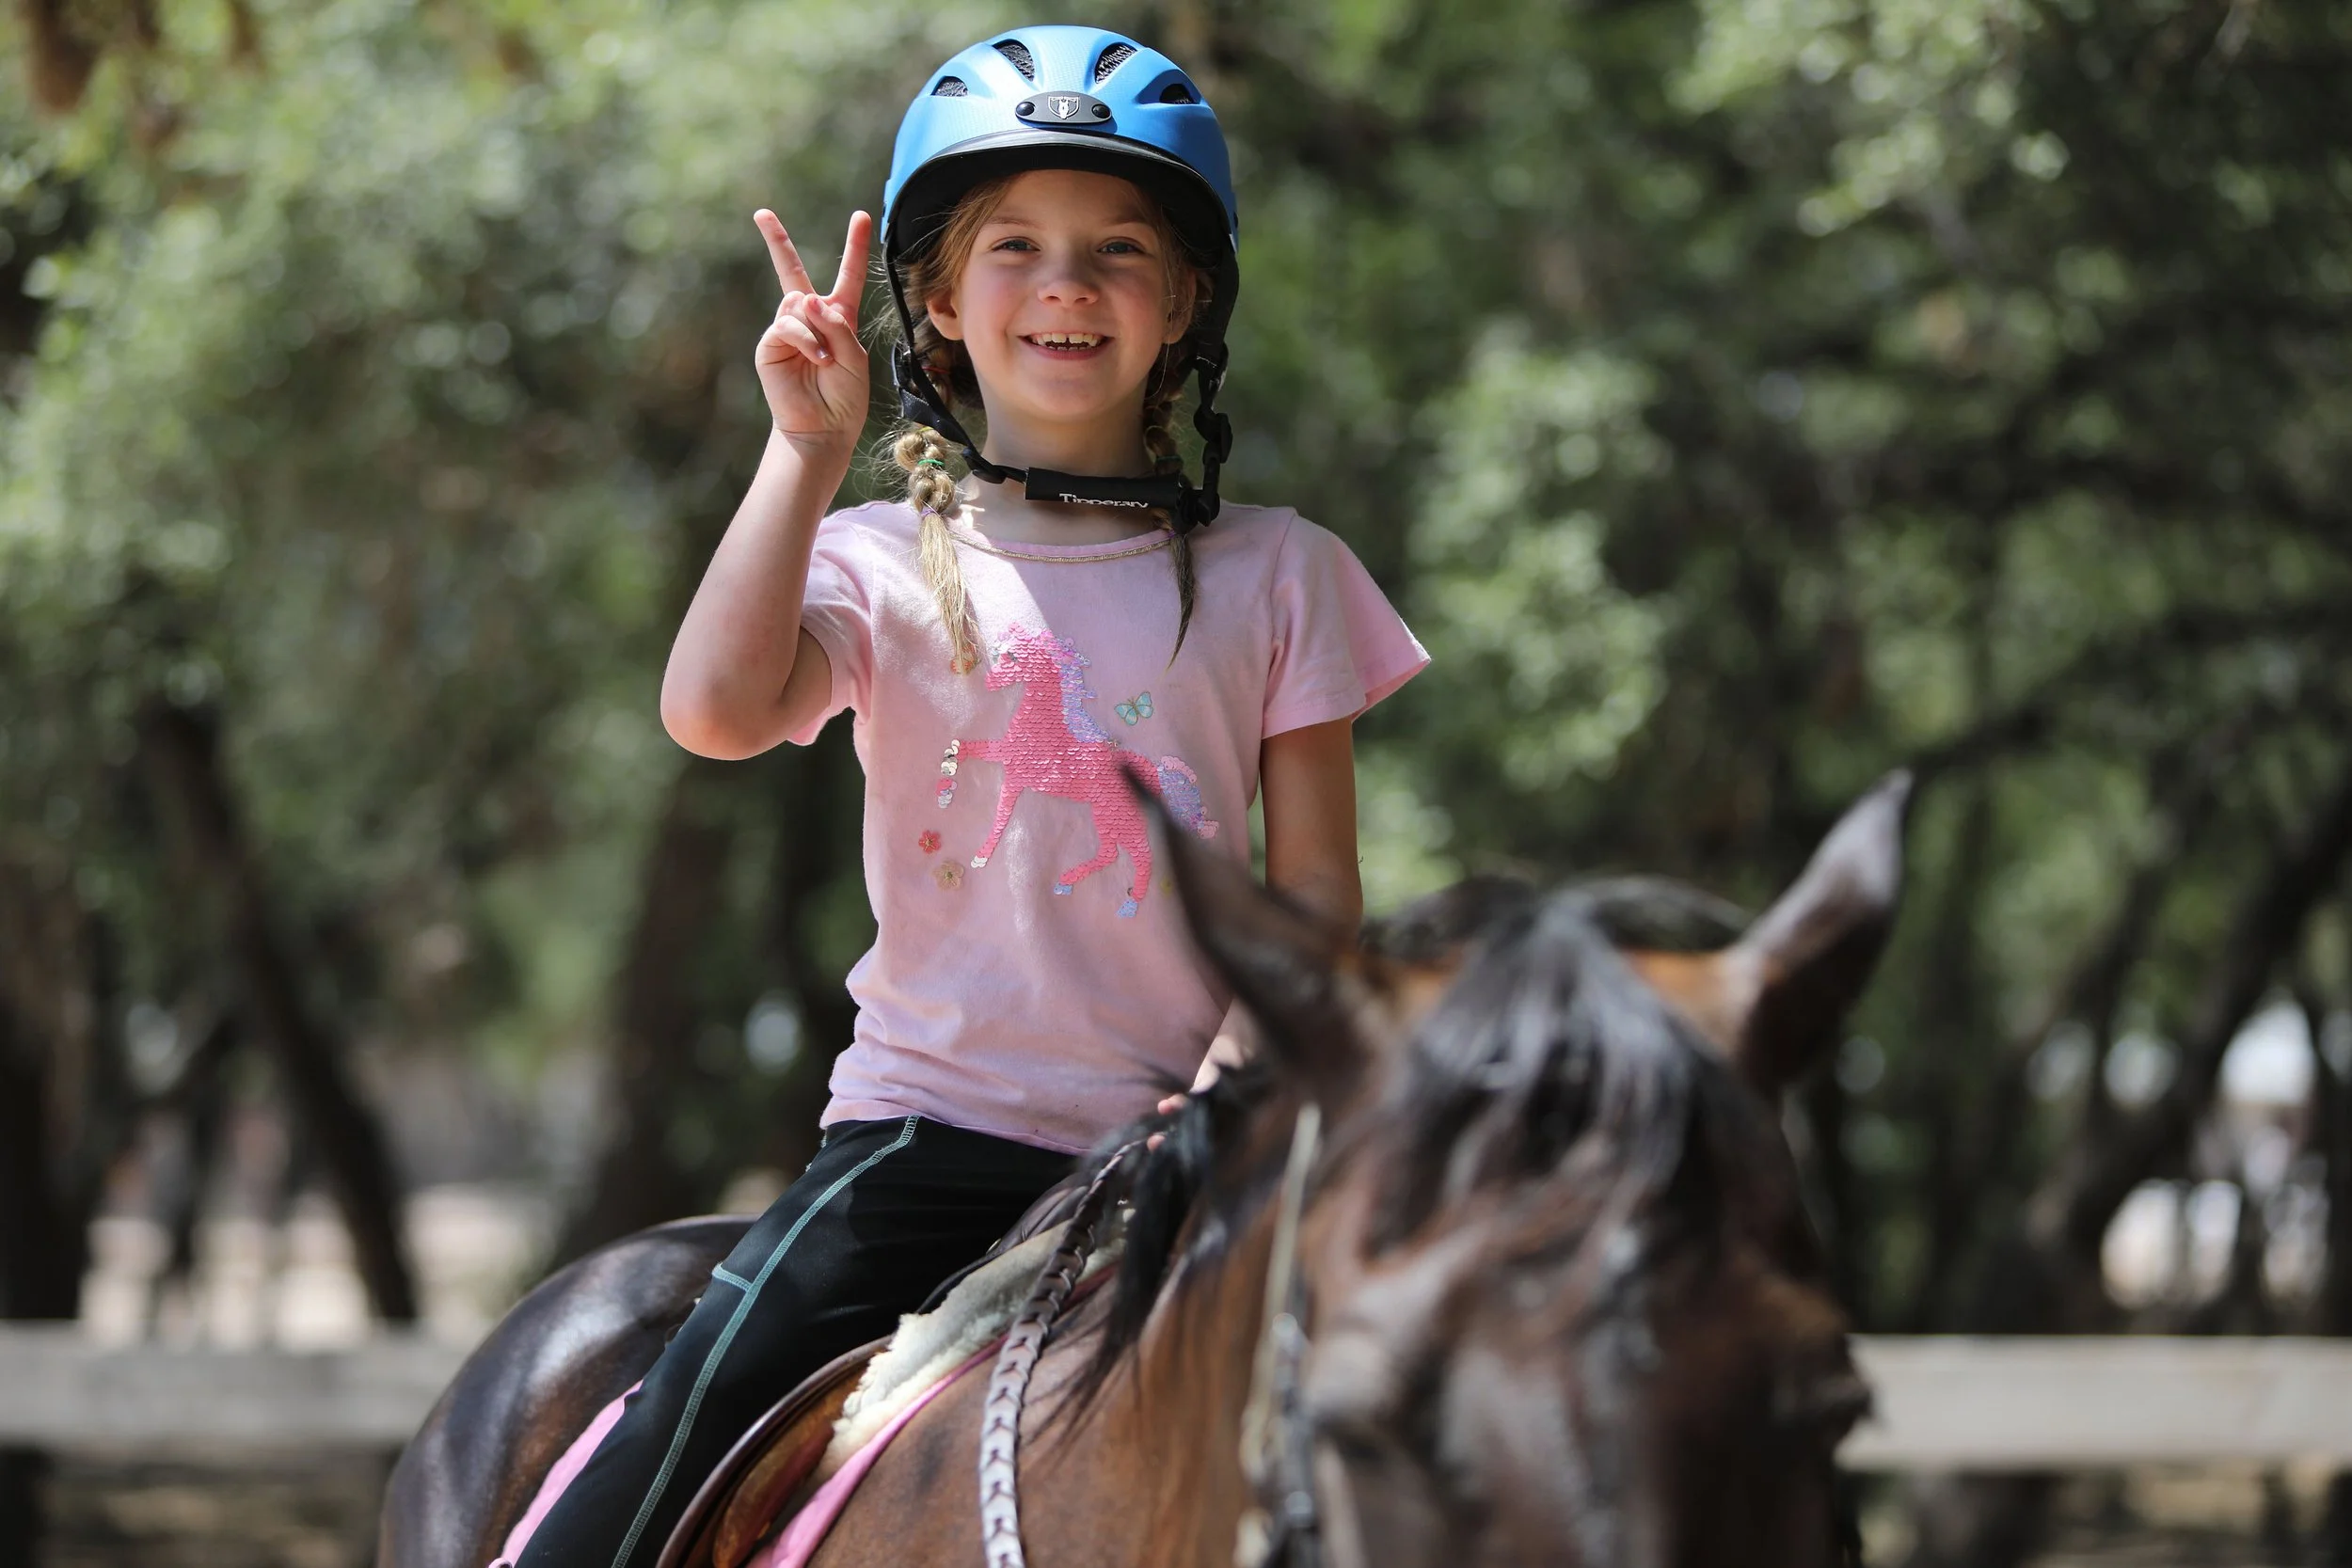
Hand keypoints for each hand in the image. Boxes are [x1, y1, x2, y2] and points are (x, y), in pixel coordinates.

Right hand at [753, 208, 871, 453]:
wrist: (824, 427)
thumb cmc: (845, 396)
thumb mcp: (854, 357)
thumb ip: (837, 325)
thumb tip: (806, 298)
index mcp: (838, 318)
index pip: (847, 276)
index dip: (854, 247)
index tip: (859, 216)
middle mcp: (810, 319)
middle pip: (792, 271)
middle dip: (776, 241)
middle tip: (762, 214)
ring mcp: (788, 330)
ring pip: (798, 303)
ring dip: (816, 328)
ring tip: (825, 358)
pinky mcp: (771, 345)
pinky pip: (787, 325)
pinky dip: (805, 339)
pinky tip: (817, 358)